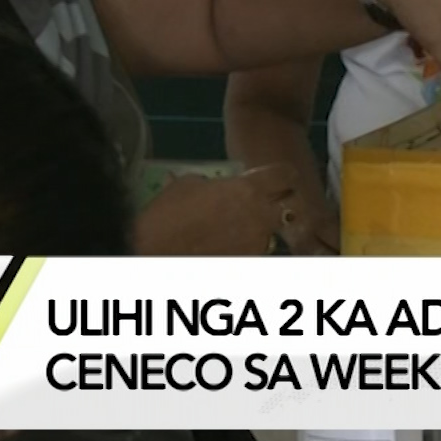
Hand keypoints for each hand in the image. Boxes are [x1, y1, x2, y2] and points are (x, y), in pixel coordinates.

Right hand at [134, 164, 312, 255]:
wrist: (154, 252)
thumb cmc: (169, 213)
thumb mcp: (188, 184)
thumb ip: (213, 182)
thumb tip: (214, 185)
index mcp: (249, 190)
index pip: (285, 175)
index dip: (284, 175)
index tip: (280, 177)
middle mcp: (260, 217)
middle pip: (285, 208)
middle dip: (274, 206)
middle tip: (257, 206)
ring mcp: (256, 245)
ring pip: (269, 234)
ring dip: (257, 231)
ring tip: (232, 231)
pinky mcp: (247, 265)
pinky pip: (254, 253)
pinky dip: (244, 250)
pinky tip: (224, 248)